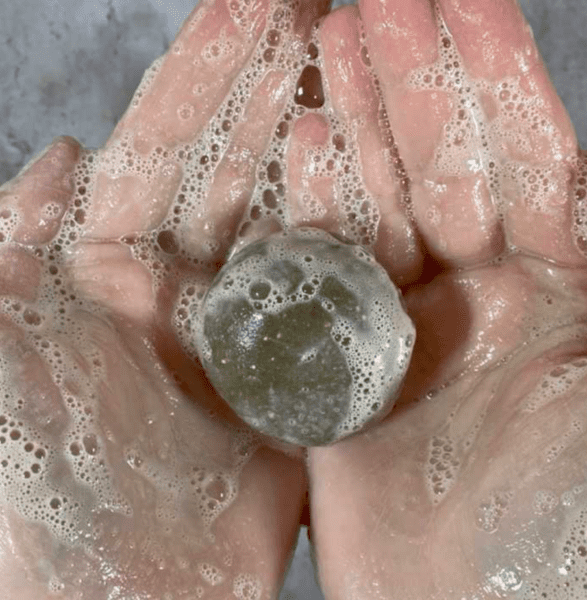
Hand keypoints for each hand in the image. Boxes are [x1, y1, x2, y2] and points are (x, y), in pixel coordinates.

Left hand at [0, 0, 332, 595]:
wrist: (100, 591)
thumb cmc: (24, 473)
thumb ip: (10, 236)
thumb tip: (64, 150)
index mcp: (100, 268)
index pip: (162, 146)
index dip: (204, 73)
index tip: (251, 6)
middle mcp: (174, 289)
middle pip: (231, 168)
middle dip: (269, 87)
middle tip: (318, 16)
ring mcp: (237, 329)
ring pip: (284, 221)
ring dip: (317, 151)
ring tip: (354, 79)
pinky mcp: (285, 374)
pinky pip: (325, 297)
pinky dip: (351, 246)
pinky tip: (375, 189)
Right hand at [307, 1, 586, 598]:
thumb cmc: (568, 531)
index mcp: (561, 290)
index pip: (528, 157)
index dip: (497, 76)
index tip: (466, 0)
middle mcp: (482, 299)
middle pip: (445, 167)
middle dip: (415, 81)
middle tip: (379, 3)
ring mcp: (406, 327)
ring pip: (379, 206)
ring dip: (358, 126)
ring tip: (333, 46)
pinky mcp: (343, 363)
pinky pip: (323, 274)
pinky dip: (312, 209)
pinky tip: (302, 146)